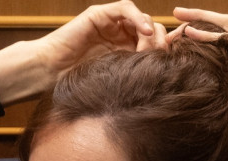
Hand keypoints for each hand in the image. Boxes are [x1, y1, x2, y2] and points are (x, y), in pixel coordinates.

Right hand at [0, 1, 166, 104]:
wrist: (49, 72)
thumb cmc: (76, 81)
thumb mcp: (115, 80)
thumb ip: (136, 75)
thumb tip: (167, 84)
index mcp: (124, 52)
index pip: (153, 45)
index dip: (166, 50)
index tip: (177, 61)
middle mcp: (119, 36)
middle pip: (152, 30)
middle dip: (160, 42)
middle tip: (161, 56)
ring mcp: (110, 23)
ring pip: (142, 18)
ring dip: (151, 31)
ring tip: (149, 47)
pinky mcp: (100, 14)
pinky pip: (125, 9)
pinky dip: (138, 18)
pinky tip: (143, 33)